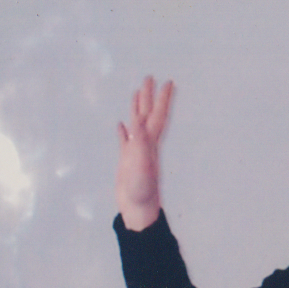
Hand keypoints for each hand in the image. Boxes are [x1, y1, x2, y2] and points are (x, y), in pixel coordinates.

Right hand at [116, 76, 173, 230]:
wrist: (138, 210)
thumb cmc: (141, 191)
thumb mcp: (139, 164)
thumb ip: (138, 142)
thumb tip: (136, 121)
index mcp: (150, 144)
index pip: (157, 115)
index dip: (162, 99)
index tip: (167, 82)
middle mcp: (145, 145)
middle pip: (148, 115)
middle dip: (149, 96)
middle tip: (150, 77)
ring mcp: (136, 152)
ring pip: (136, 124)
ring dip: (137, 108)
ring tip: (136, 93)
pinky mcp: (126, 161)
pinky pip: (125, 141)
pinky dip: (123, 131)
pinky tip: (121, 124)